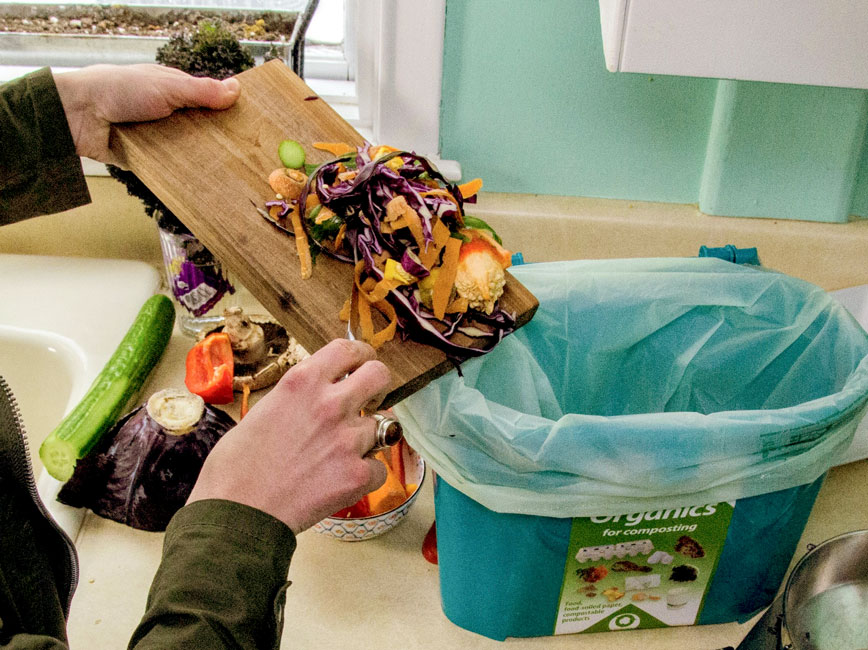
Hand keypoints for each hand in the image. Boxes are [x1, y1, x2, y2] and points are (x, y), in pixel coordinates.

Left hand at [54, 64, 240, 166]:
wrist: (79, 115)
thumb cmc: (119, 89)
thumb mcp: (167, 86)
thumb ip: (202, 91)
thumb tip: (236, 89)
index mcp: (174, 93)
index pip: (208, 104)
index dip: (227, 113)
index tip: (249, 125)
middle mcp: (168, 115)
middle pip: (202, 131)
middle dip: (218, 142)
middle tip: (245, 156)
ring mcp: (158, 138)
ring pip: (188, 152)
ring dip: (201, 160)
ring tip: (229, 174)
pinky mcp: (147, 160)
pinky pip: (170, 170)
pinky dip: (182, 174)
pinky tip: (203, 183)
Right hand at [187, 339, 390, 533]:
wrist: (236, 514)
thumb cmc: (234, 468)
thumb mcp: (262, 411)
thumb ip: (296, 399)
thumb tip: (314, 399)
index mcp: (302, 382)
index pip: (347, 349)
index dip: (360, 354)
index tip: (362, 363)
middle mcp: (330, 403)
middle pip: (380, 374)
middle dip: (378, 386)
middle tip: (369, 400)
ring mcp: (347, 439)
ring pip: (382, 425)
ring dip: (367, 437)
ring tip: (342, 453)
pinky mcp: (356, 474)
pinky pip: (379, 467)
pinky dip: (366, 474)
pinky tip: (342, 480)